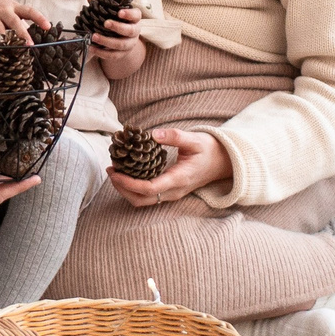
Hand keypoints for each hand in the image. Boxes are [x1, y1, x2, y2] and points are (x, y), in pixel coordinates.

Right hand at [0, 0, 49, 45]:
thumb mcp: (9, 7)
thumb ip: (18, 20)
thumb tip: (29, 39)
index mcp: (13, 7)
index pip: (29, 11)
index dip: (39, 18)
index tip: (48, 27)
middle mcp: (3, 11)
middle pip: (14, 22)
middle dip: (22, 34)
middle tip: (29, 45)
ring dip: (5, 43)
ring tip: (11, 54)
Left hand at [85, 7, 143, 75]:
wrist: (122, 39)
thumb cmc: (116, 21)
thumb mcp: (112, 11)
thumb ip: (102, 3)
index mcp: (134, 19)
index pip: (136, 15)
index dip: (129, 14)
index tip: (119, 12)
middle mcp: (134, 32)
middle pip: (130, 31)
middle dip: (118, 27)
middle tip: (105, 23)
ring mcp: (129, 44)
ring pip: (121, 44)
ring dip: (107, 41)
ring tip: (94, 37)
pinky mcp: (122, 54)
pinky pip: (113, 55)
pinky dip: (102, 53)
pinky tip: (92, 48)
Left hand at [108, 127, 229, 207]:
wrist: (223, 162)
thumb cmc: (209, 150)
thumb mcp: (194, 139)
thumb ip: (174, 136)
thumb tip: (153, 134)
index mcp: (179, 179)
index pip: (149, 189)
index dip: (128, 183)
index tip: (115, 171)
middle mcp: (174, 191)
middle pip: (141, 200)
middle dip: (122, 188)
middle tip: (111, 170)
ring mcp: (172, 194)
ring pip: (143, 201)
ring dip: (126, 190)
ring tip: (116, 172)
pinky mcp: (169, 192)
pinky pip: (148, 197)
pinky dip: (133, 189)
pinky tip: (128, 174)